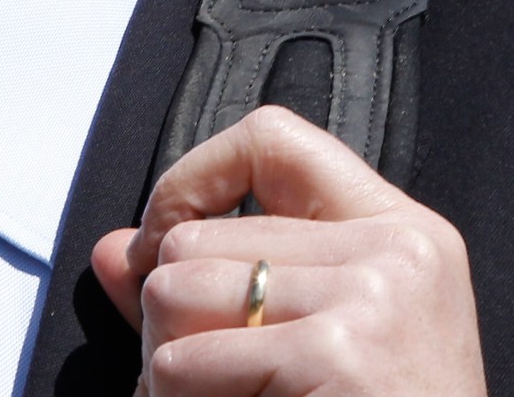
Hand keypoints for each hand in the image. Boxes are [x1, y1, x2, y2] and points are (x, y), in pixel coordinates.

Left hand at [91, 105, 486, 395]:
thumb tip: (112, 250)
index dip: (192, 178)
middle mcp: (395, 252)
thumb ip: (213, 285)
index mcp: (401, 234)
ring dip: (167, 368)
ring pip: (173, 292)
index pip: (271, 140)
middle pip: (195, 236)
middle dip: (170, 317)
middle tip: (211, 381)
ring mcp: (373, 299)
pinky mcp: (337, 352)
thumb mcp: (305, 344)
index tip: (163, 236)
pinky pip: (184, 362)